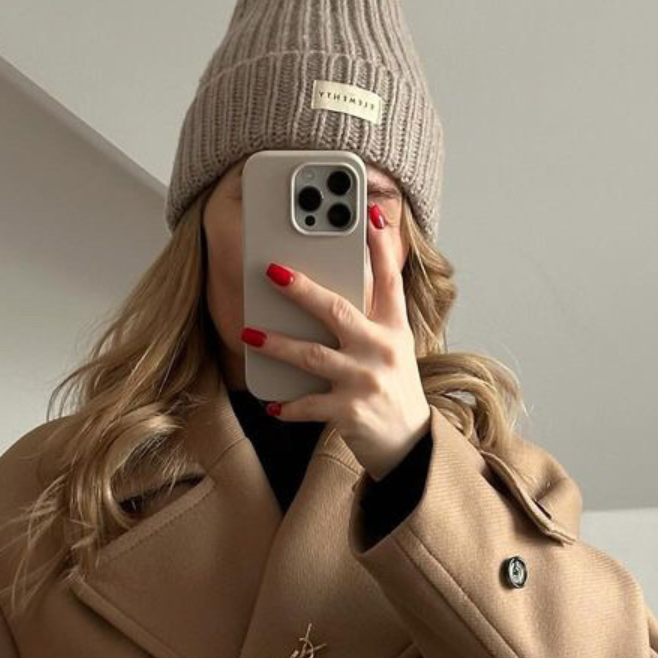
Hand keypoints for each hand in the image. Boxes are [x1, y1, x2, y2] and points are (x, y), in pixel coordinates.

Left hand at [241, 204, 430, 480]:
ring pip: (313, 356)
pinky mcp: (350, 412)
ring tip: (249, 334)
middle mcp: (382, 351)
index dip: (380, 246)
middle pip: (338, 310)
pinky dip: (287, 406)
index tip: (369, 212)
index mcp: (394, 329)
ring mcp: (365, 381)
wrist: (408, 445)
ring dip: (277, 344)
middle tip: (272, 271)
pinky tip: (271, 403)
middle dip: (302, 289)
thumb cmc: (393, 391)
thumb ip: (373, 318)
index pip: (388, 280)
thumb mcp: (395, 349)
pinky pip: (308, 405)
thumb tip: (338, 289)